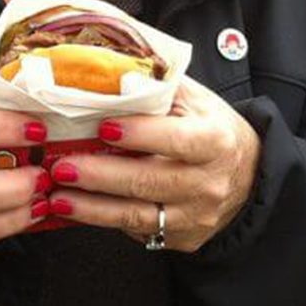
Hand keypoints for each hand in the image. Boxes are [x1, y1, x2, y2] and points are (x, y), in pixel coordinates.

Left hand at [46, 75, 260, 251]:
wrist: (249, 177)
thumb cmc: (211, 128)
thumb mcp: (195, 100)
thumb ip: (158, 86)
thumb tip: (108, 65)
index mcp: (215, 141)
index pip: (177, 140)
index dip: (140, 134)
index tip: (103, 128)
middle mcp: (208, 183)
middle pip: (149, 181)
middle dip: (100, 176)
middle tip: (61, 165)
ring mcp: (195, 216)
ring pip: (138, 216)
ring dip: (92, 207)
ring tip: (57, 195)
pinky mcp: (182, 239)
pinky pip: (139, 233)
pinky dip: (103, 221)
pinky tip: (74, 209)